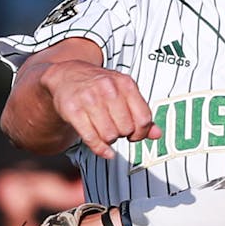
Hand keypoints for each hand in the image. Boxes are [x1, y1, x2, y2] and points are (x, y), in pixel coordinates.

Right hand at [39, 59, 160, 159]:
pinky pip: (91, 139)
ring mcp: (89, 99)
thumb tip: (156, 134)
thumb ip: (141, 113)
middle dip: (122, 134)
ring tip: (105, 131)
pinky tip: (103, 149)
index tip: (134, 134)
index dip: (141, 132)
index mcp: (125, 83)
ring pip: (109, 136)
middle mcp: (108, 88)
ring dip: (109, 140)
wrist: (67, 76)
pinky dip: (100, 149)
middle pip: (126, 129)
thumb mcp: (124, 92)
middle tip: (116, 129)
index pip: (143, 119)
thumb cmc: (99, 86)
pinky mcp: (73, 110)